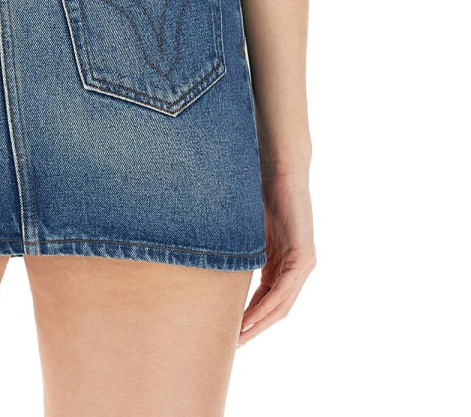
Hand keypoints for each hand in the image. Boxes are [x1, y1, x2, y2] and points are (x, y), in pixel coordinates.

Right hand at [239, 168, 315, 346]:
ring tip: (239, 338)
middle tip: (233, 345)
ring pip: (280, 304)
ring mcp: (302, 263)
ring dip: (259, 323)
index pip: (266, 298)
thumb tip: (210, 260)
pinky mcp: (304, 257)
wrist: (279, 168)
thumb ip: (239, 250)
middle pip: (275, 308)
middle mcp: (295, 267)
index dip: (249, 317)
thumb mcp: (246, 230)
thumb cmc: (258, 192)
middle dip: (254, 327)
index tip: (230, 332)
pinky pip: (284, 290)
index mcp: (281, 260)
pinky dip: (266, 306)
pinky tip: (251, 318)